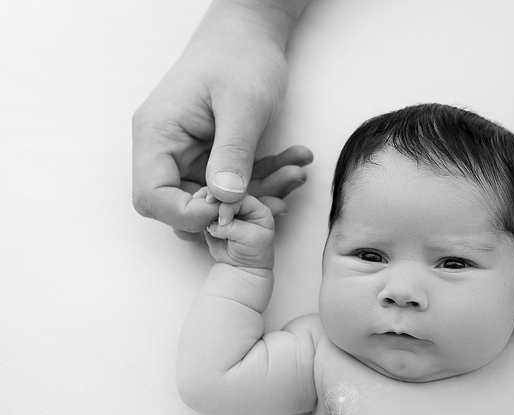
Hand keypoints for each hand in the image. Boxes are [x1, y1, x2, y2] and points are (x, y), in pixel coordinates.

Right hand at [132, 24, 309, 234]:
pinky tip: (295, 165)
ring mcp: (191, 157)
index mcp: (157, 135)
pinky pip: (237, 186)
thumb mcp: (243, 105)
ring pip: (218, 201)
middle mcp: (167, 151)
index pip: (152, 197)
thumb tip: (225, 199)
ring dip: (260, 196)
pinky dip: (267, 181)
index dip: (188, 215)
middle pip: (184, 208)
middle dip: (233, 211)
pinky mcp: (215, 159)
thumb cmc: (240, 56)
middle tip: (276, 200)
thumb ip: (233, 153)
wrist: (251, 34)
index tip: (231, 209)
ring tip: (296, 174)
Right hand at [204, 193, 275, 269]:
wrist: (241, 267)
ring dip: (205, 201)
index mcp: (258, 209)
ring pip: (215, 200)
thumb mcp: (250, 237)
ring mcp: (228, 212)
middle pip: (226, 195)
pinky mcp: (214, 219)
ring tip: (198, 204)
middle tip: (205, 203)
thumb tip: (216, 222)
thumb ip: (234, 226)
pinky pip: (205, 210)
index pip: (240, 198)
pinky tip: (196, 210)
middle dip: (215, 198)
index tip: (223, 221)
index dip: (229, 205)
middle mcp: (243, 208)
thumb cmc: (253, 253)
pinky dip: (199, 209)